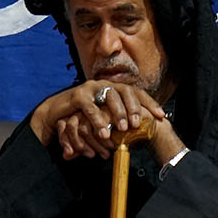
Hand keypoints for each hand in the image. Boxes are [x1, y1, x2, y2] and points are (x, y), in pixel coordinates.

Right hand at [31, 82, 164, 159]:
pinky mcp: (78, 95)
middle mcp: (105, 84)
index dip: (150, 103)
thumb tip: (141, 131)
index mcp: (114, 89)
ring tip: (122, 130)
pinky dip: (97, 120)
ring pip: (110, 96)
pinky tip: (103, 133)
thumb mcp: (105, 118)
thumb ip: (120, 122)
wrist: (56, 114)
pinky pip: (90, 107)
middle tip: (137, 124)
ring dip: (117, 113)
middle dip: (133, 108)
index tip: (160, 116)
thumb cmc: (84, 118)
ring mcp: (91, 87)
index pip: (136, 92)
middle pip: (125, 91)